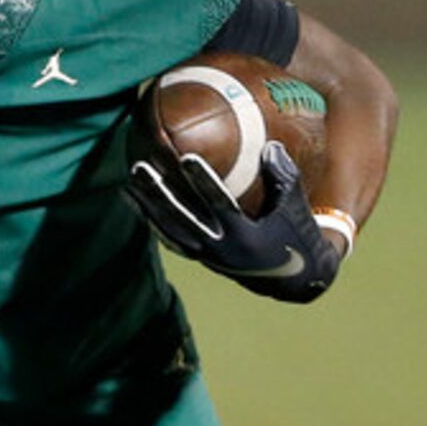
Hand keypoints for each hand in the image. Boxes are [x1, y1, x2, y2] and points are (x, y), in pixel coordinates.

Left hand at [128, 140, 343, 302]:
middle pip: (182, 218)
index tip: (185, 157)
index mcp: (246, 237)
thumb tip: (269, 146)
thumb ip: (284, 176)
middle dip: (158, 193)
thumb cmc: (297, 235)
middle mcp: (221, 250)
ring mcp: (208, 257)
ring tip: (130, 182)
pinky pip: (172, 240)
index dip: (203, 181)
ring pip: (170, 231)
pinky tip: (139, 203)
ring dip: (148, 207)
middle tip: (139, 167)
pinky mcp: (202, 259)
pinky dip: (155, 222)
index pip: (219, 204)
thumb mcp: (295, 207)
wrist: (293, 280)